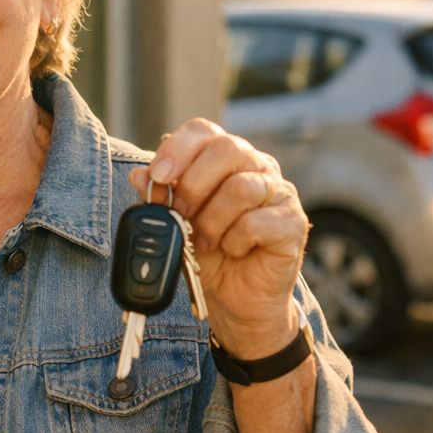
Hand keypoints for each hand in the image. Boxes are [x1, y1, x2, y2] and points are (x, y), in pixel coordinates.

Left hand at [127, 118, 307, 356]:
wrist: (237, 300)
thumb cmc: (209, 255)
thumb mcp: (174, 225)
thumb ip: (159, 199)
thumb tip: (139, 175)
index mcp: (226, 160)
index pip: (204, 131)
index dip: (178, 148)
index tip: (158, 176)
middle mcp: (256, 167)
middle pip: (227, 149)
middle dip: (193, 185)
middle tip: (181, 216)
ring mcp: (279, 193)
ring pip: (240, 187)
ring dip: (212, 220)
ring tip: (206, 242)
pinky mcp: (293, 223)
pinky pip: (256, 222)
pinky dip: (234, 240)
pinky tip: (233, 251)